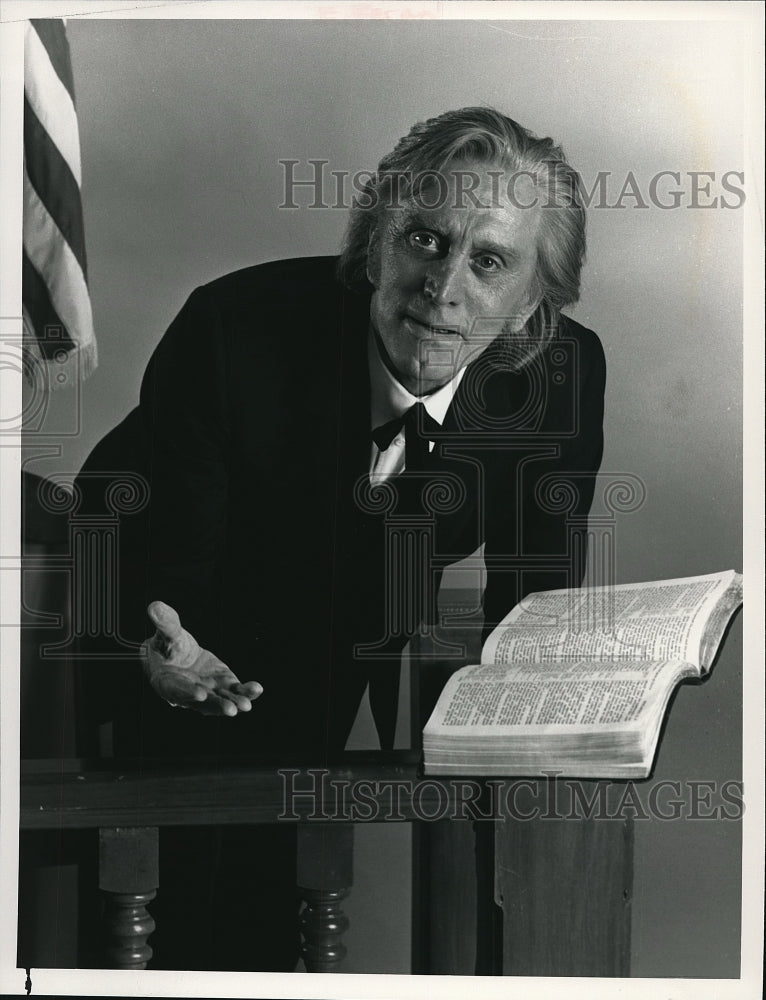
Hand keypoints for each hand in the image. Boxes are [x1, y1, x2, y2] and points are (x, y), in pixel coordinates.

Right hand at [142, 601, 262, 715]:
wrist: (177, 653)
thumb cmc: (167, 645)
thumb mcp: (166, 633)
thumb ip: (165, 624)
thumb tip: (154, 606)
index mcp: (167, 682)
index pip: (177, 690)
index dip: (187, 693)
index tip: (200, 694)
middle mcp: (188, 693)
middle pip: (202, 703)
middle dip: (216, 705)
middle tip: (230, 709)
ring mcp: (207, 691)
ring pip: (220, 700)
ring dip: (233, 703)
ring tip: (245, 705)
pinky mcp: (222, 685)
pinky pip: (234, 691)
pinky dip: (245, 691)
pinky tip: (256, 689)